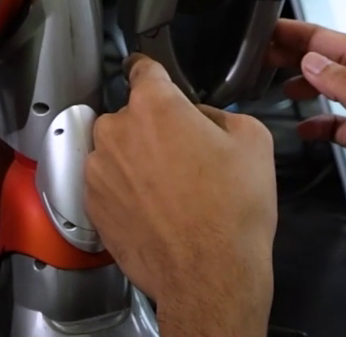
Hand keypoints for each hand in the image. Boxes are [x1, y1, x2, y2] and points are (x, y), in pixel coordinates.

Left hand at [86, 55, 275, 336]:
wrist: (208, 277)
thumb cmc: (232, 212)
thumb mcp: (253, 141)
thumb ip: (221, 113)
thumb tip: (202, 117)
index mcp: (154, 106)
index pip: (143, 69)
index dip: (155, 74)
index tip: (156, 80)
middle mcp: (116, 131)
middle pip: (131, 115)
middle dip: (153, 129)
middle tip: (185, 156)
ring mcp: (98, 170)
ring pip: (117, 151)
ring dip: (136, 161)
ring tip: (172, 190)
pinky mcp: (92, 204)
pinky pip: (107, 184)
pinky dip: (125, 191)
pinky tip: (156, 210)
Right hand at [268, 20, 345, 336]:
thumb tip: (314, 59)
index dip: (313, 37)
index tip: (277, 29)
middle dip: (307, 56)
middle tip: (266, 50)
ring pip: (343, 95)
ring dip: (312, 86)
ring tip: (278, 84)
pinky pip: (344, 126)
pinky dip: (321, 123)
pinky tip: (302, 129)